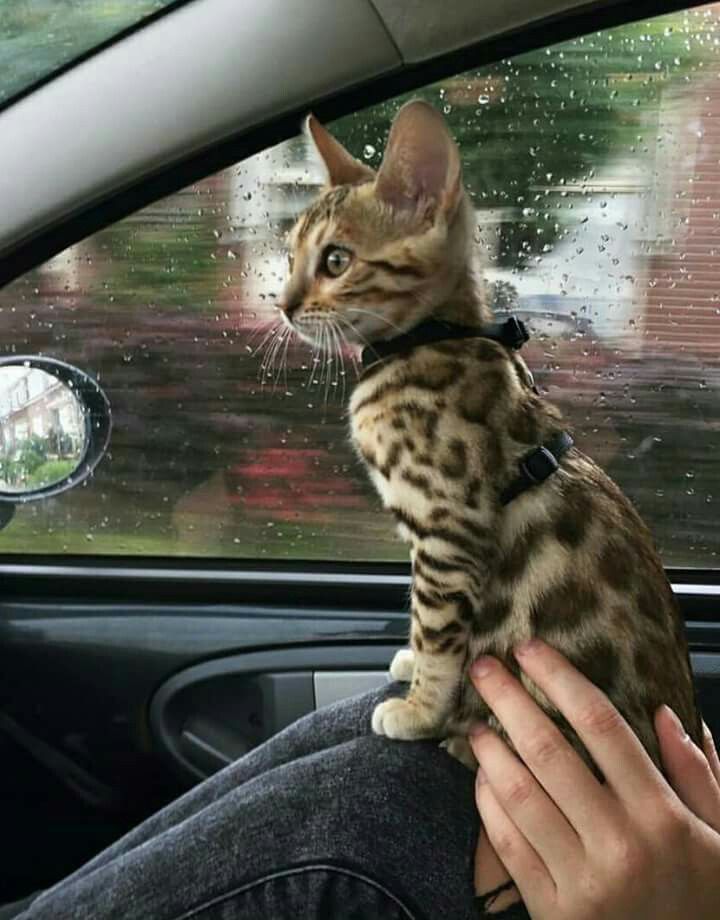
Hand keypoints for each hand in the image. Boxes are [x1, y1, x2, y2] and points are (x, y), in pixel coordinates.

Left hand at [468, 639, 719, 918]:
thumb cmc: (704, 900)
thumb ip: (698, 775)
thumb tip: (667, 713)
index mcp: (662, 816)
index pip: (601, 725)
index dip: (560, 678)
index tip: (530, 648)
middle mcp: (618, 844)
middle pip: (548, 751)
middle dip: (507, 699)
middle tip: (482, 669)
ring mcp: (581, 880)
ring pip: (519, 795)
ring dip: (490, 751)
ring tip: (477, 724)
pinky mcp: (552, 911)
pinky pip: (507, 844)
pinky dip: (488, 804)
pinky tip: (483, 779)